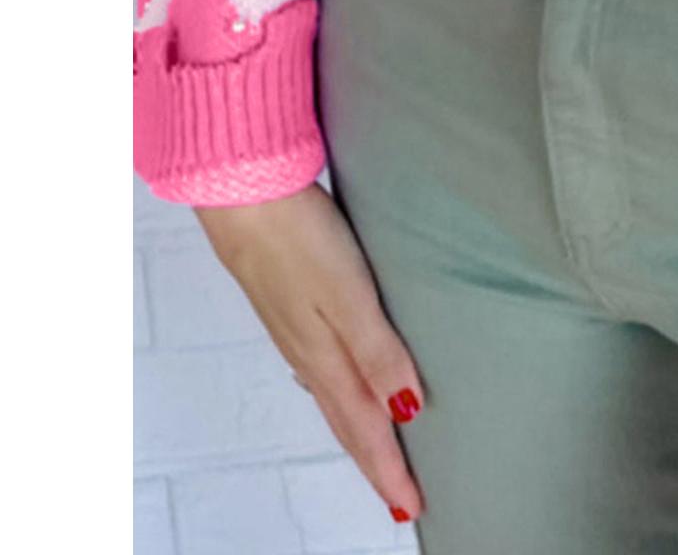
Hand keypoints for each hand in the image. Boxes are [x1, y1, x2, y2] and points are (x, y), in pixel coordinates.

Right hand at [195, 182, 424, 525]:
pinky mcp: (289, 304)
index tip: (412, 505)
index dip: (389, 469)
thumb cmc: (297, 237)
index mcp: (327, 356)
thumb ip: (377, 351)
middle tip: (399, 495)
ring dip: (358, 429)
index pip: (365, 428)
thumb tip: (405, 409)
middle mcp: (309, 352)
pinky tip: (342, 381)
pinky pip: (319, 367)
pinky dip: (339, 390)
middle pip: (348, 421)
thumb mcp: (347, 295)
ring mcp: (295, 330)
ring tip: (378, 450)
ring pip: (333, 396)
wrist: (242, 194)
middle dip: (375, 461)